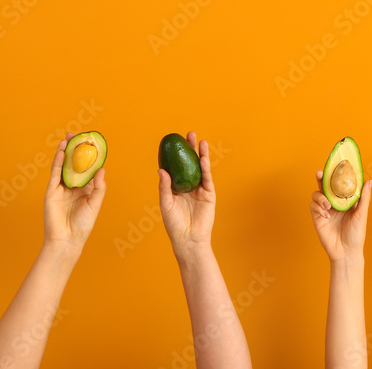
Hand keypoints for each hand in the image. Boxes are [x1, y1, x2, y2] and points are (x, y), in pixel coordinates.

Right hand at [44, 132, 106, 250]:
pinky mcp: (51, 191)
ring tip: (68, 138)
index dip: (89, 156)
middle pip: (74, 164)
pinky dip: (58, 162)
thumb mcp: (95, 203)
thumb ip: (99, 186)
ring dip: (65, 152)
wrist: (67, 238)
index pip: (88, 168)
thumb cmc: (83, 224)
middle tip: (77, 135)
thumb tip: (102, 168)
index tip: (92, 143)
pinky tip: (62, 151)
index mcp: (85, 188)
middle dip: (75, 150)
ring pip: (63, 166)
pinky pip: (55, 173)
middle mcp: (73, 186)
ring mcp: (61, 188)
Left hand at [158, 131, 215, 258]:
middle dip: (190, 148)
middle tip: (189, 134)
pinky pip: (207, 178)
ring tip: (201, 141)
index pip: (177, 166)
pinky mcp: (209, 193)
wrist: (188, 238)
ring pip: (201, 167)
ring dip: (201, 154)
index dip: (177, 154)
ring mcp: (200, 188)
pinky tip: (203, 158)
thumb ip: (165, 187)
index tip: (174, 141)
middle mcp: (189, 185)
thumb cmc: (174, 224)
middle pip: (190, 163)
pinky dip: (205, 167)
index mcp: (177, 187)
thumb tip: (161, 170)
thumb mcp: (165, 204)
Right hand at [310, 170, 371, 261]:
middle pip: (325, 185)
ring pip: (317, 194)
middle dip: (322, 177)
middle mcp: (334, 202)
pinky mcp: (317, 217)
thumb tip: (369, 181)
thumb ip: (364, 198)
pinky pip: (313, 206)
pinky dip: (318, 207)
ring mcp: (325, 209)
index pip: (340, 183)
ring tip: (328, 205)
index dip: (337, 174)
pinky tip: (326, 214)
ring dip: (320, 196)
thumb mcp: (362, 214)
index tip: (336, 164)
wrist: (346, 252)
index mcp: (345, 200)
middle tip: (320, 172)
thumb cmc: (357, 234)